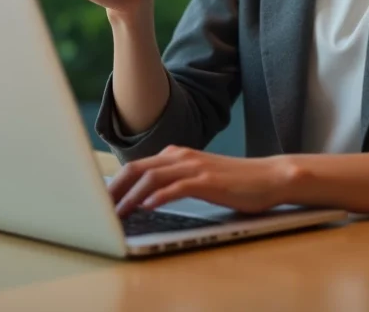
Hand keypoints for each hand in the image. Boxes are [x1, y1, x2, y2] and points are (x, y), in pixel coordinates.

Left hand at [109, 146, 298, 216]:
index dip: (115, 183)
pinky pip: (177, 187)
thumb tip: (146, 196)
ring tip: (118, 213)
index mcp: (177, 155)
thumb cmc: (235, 181)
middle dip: (115, 189)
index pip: (137, 166)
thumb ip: (175, 180)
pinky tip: (148, 206)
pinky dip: (159, 196)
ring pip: (153, 177)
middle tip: (100, 208)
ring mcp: (195, 167)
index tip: (101, 200)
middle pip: (138, 168)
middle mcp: (182, 157)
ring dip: (131, 196)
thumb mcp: (199, 176)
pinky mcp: (208, 181)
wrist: (268, 177)